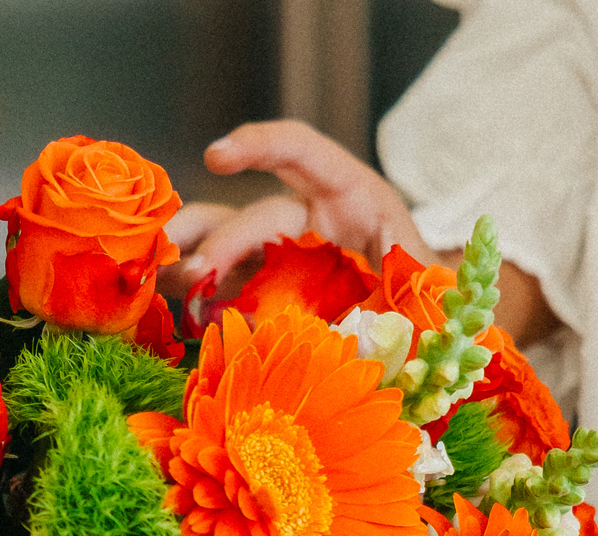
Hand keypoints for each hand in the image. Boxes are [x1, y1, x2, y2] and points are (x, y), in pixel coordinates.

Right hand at [164, 120, 435, 302]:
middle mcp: (310, 218)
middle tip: (193, 277)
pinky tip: (178, 314)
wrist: (435, 328)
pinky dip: (196, 298)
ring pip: (220, 242)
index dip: (258, 145)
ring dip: (188, 261)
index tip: (216, 156)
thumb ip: (390, 293)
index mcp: (354, 198)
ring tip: (163, 287)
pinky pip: (222, 287)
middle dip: (219, 244)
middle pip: (251, 214)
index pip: (301, 151)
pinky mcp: (264, 289)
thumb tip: (345, 323)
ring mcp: (282, 255)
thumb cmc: (433, 299)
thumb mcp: (426, 286)